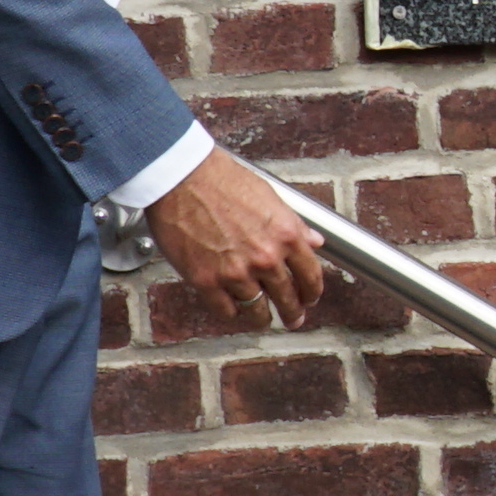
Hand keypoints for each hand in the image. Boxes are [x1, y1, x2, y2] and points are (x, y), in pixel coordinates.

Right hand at [138, 149, 328, 326]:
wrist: (182, 176)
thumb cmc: (221, 179)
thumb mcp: (269, 197)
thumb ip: (293, 224)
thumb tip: (313, 240)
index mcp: (285, 235)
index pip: (310, 275)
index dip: (312, 292)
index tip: (309, 298)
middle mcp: (265, 258)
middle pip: (287, 298)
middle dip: (293, 313)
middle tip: (293, 319)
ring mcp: (235, 272)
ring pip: (257, 310)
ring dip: (262, 317)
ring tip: (262, 319)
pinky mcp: (206, 281)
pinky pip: (226, 310)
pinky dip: (231, 311)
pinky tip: (233, 307)